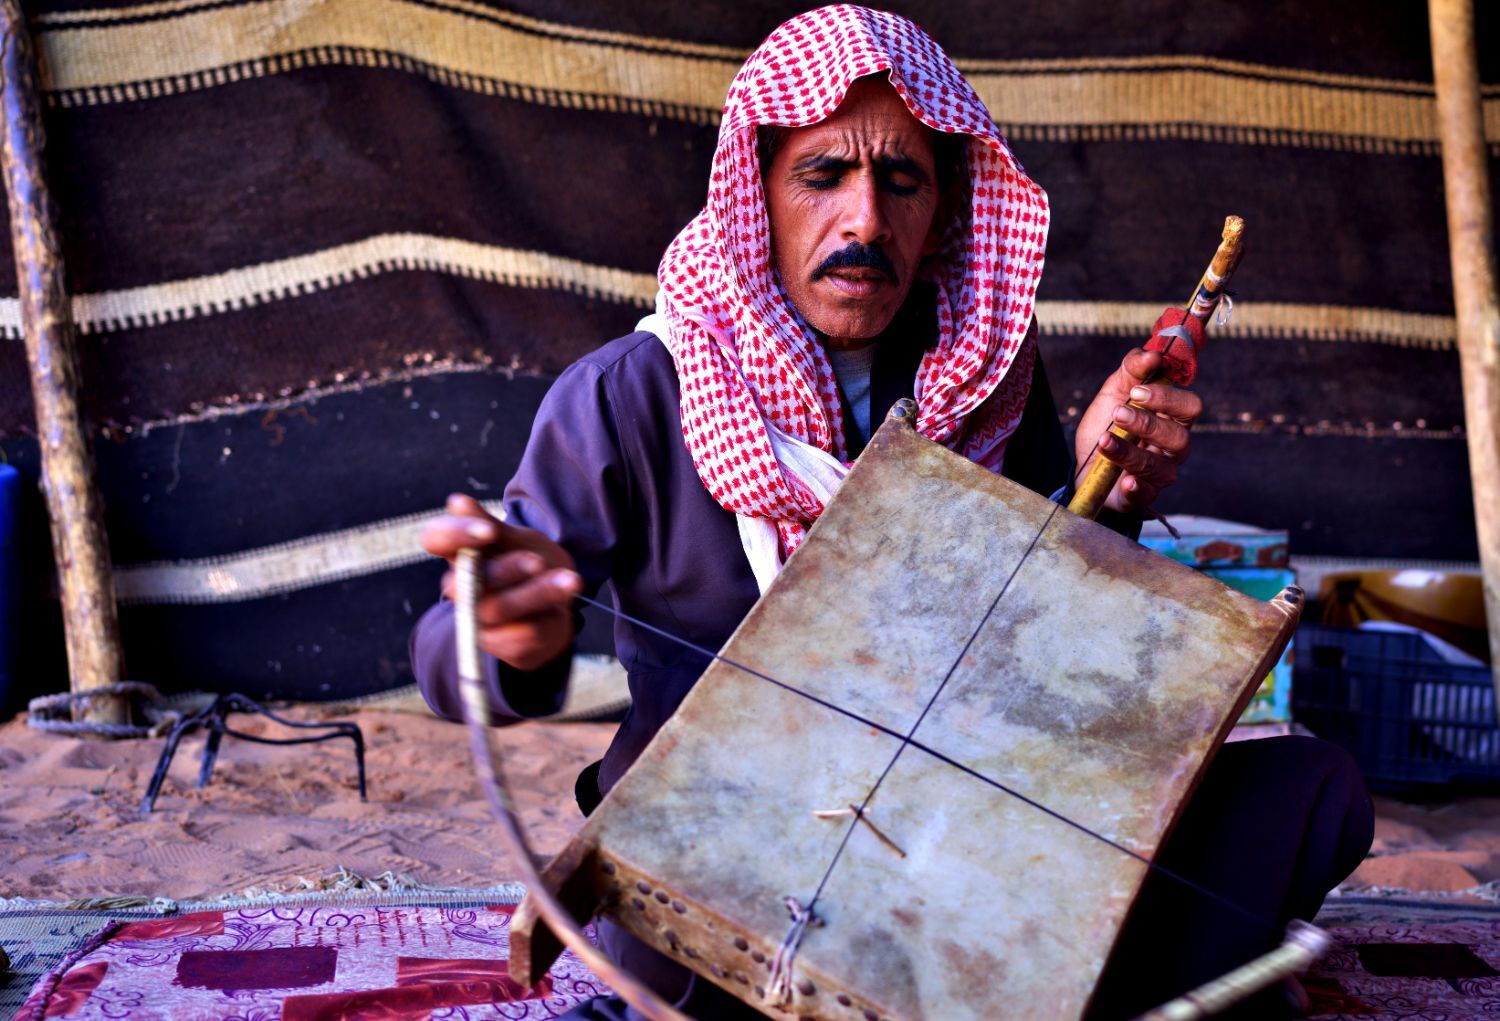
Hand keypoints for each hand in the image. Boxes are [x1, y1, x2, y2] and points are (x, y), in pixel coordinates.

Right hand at [420, 493, 581, 669]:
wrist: (555, 604)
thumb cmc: (530, 563)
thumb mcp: (519, 541)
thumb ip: (493, 528)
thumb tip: (456, 503)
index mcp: (459, 554)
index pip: (436, 539)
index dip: (455, 535)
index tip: (488, 531)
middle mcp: (461, 588)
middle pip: (466, 582)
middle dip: (505, 571)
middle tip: (537, 562)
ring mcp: (478, 619)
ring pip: (498, 609)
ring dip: (536, 594)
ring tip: (570, 581)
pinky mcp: (501, 644)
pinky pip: (523, 631)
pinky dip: (548, 615)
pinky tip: (565, 606)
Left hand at [1073, 348, 1202, 513]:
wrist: (1084, 466)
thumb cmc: (1106, 427)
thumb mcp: (1113, 394)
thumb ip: (1131, 371)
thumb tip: (1150, 353)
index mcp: (1171, 419)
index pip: (1190, 407)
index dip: (1168, 398)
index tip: (1137, 391)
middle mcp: (1172, 448)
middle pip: (1179, 437)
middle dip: (1147, 423)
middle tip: (1118, 413)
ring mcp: (1160, 474)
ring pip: (1159, 465)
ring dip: (1129, 451)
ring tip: (1104, 440)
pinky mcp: (1142, 496)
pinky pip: (1145, 494)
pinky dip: (1136, 487)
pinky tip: (1124, 480)